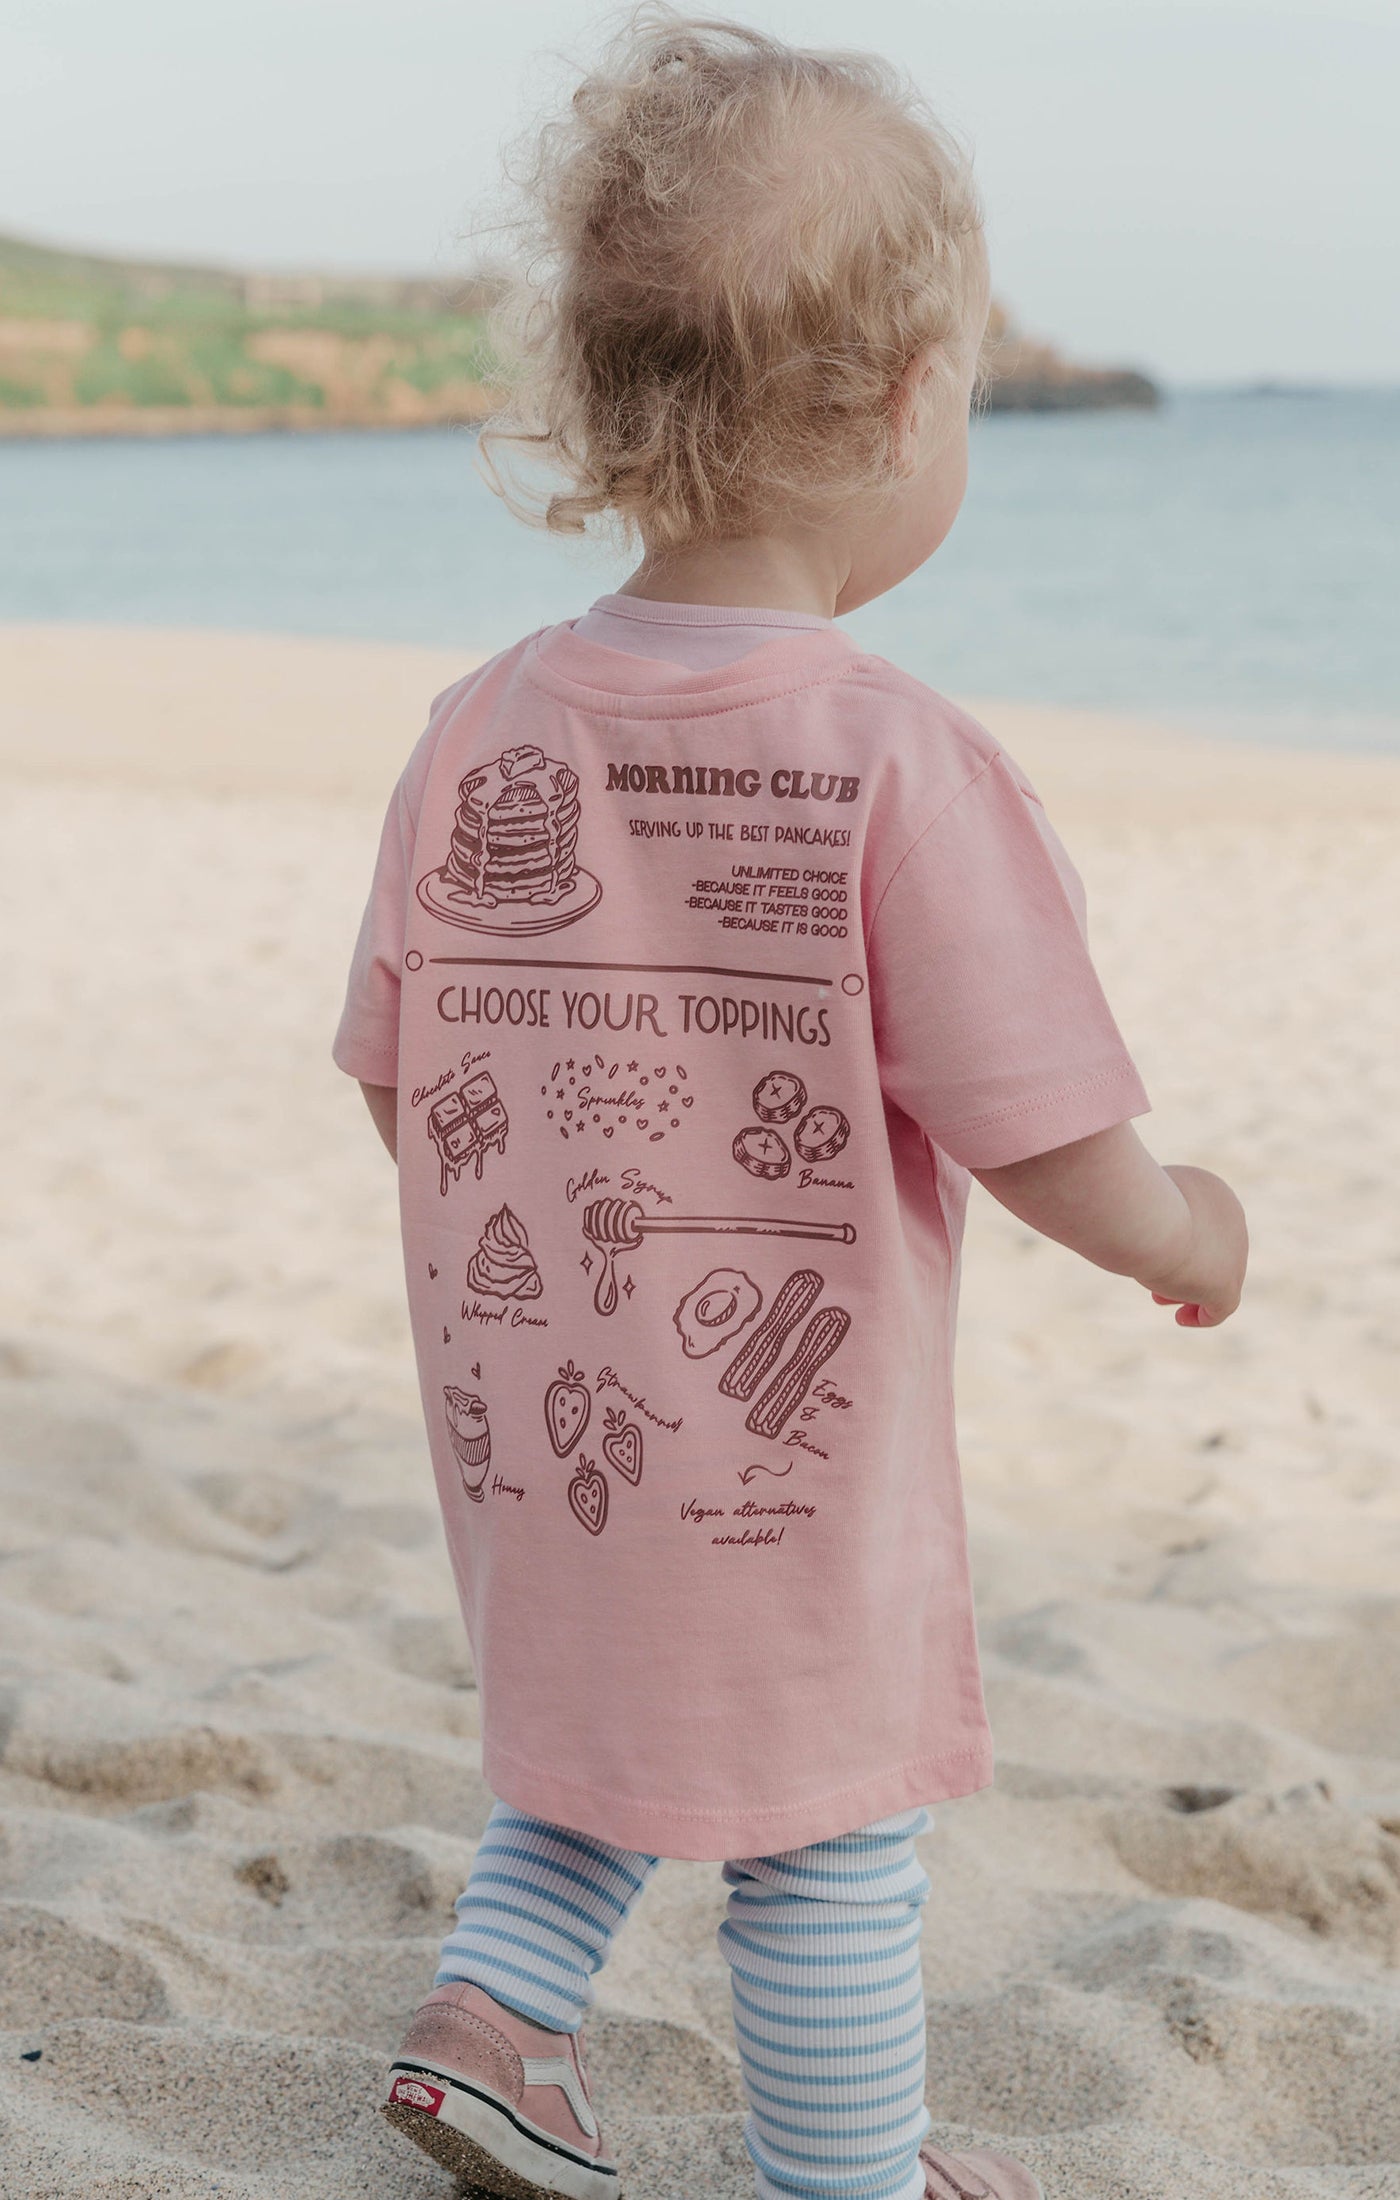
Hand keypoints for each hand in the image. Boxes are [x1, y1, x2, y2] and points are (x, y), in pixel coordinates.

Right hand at [1139, 1165, 1247, 1327]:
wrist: (1144, 1217)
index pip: (1201, 1220)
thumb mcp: (1131, 1197)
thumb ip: (1138, 1207)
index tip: (1154, 1252)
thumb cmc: (1129, 1201)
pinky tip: (1182, 1318)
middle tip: (1155, 1274)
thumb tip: (1132, 1221)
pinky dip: (1204, 1314)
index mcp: (1211, 1191)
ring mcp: (1234, 1253)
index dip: (1180, 1238)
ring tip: (1158, 1299)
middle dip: (1185, 1266)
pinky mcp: (1227, 1284)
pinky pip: (1222, 1306)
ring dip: (1189, 1289)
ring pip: (1215, 1277)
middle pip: (1210, 1249)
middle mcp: (1231, 1218)